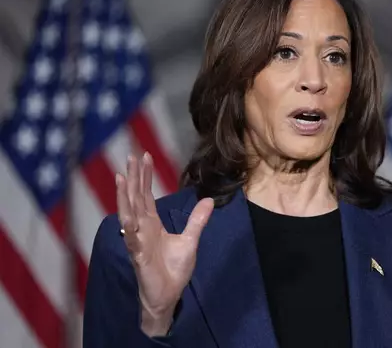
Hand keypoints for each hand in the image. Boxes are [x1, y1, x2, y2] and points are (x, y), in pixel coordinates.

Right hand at [116, 153, 213, 335]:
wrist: (169, 295)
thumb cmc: (174, 270)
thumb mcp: (190, 241)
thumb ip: (197, 221)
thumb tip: (208, 200)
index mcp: (151, 224)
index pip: (145, 195)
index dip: (144, 176)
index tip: (144, 156)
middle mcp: (141, 229)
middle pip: (135, 199)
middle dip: (133, 178)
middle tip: (131, 156)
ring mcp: (138, 242)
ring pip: (128, 215)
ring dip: (124, 197)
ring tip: (121, 178)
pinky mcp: (139, 256)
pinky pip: (132, 240)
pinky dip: (129, 228)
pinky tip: (127, 216)